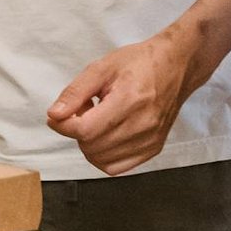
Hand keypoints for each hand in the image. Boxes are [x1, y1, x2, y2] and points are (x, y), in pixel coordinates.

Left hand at [47, 29, 196, 175]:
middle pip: (91, 146)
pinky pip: (116, 167)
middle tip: (84, 110)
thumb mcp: (102, 67)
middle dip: (77, 131)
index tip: (58, 116)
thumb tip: (55, 115)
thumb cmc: (139, 63)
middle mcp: (143, 124)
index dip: (63, 125)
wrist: (175, 67)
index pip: (85, 130)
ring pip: (101, 160)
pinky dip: (103, 156)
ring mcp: (150, 140)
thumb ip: (75, 92)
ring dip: (90, 144)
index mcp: (129, 100)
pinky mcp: (153, 148)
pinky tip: (106, 136)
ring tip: (98, 121)